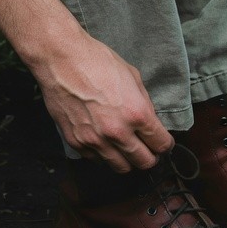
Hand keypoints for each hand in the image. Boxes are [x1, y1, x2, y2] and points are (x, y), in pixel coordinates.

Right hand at [35, 30, 174, 172]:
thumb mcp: (132, 76)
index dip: (165, 143)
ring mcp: (95, 140)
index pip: (162, 145)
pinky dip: (104, 155)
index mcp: (136, 113)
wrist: (61, 59)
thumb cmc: (96, 61)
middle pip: (145, 162)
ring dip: (128, 160)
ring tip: (126, 147)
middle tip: (147, 148)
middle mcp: (117, 132)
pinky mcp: (77, 143)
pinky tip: (104, 141)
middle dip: (151, 156)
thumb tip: (149, 121)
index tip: (162, 142)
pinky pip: (97, 160)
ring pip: (121, 168)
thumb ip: (144, 103)